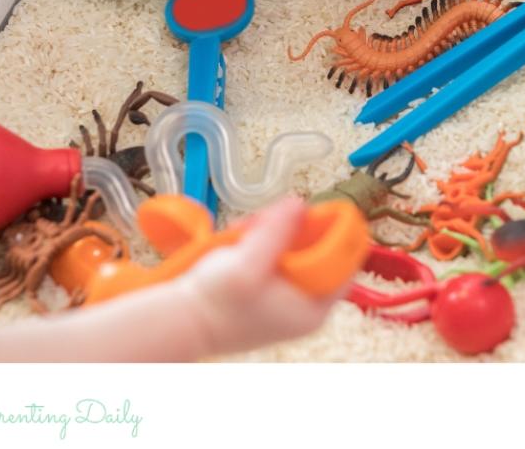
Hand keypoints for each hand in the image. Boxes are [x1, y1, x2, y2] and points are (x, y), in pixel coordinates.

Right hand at [176, 197, 341, 356]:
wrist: (179, 322)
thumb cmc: (215, 302)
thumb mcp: (248, 261)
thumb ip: (276, 231)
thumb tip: (300, 203)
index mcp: (313, 310)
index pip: (345, 266)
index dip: (336, 234)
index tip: (322, 210)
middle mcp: (305, 307)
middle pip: (316, 252)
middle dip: (291, 230)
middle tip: (265, 220)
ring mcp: (286, 299)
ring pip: (293, 249)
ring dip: (270, 233)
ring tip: (244, 230)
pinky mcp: (268, 290)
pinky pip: (275, 256)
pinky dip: (259, 242)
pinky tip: (240, 238)